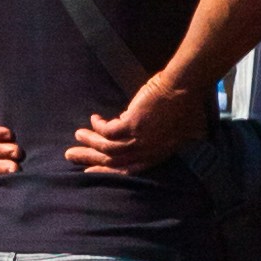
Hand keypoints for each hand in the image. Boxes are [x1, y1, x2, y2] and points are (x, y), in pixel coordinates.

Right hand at [68, 74, 209, 176]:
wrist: (185, 89)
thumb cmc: (189, 106)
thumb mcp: (185, 130)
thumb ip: (171, 138)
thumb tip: (165, 136)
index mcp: (157, 155)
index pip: (128, 169)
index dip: (109, 171)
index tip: (92, 171)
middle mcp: (146, 151)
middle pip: (113, 161)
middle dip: (90, 159)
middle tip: (71, 156)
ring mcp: (139, 139)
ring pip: (107, 148)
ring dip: (89, 142)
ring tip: (77, 135)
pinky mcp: (132, 124)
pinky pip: (108, 130)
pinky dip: (98, 126)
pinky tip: (94, 118)